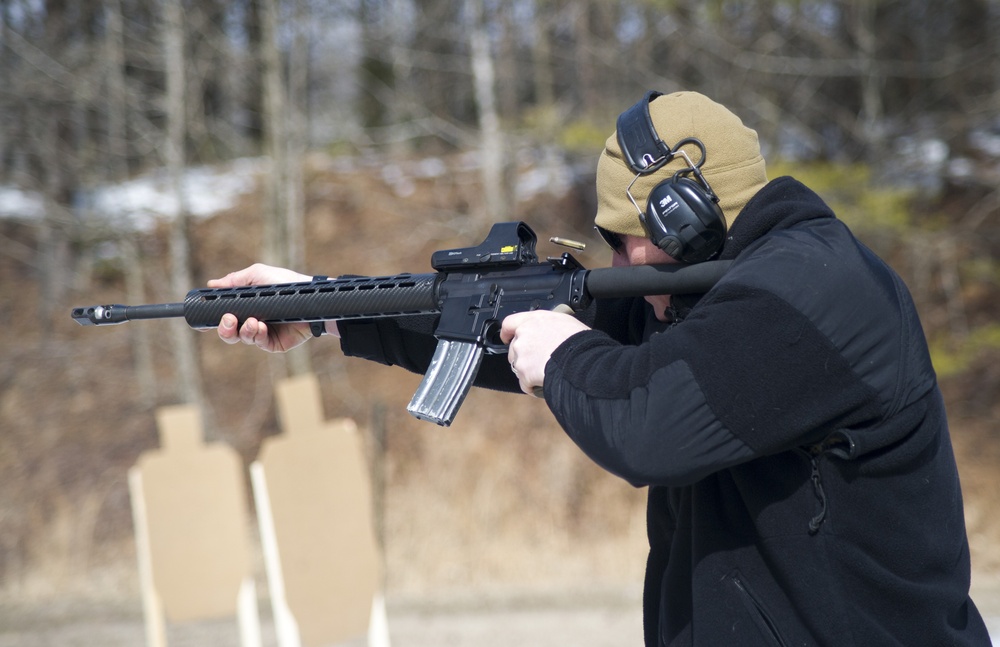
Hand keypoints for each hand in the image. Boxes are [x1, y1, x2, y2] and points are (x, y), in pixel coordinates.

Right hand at [206, 263, 338, 352]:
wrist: (311, 298)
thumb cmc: (287, 284)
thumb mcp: (259, 275)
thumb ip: (236, 280)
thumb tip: (212, 284)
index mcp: (245, 306)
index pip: (223, 316)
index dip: (211, 321)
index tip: (201, 322)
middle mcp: (251, 320)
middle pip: (228, 333)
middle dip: (223, 328)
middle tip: (228, 319)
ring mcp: (262, 333)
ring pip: (241, 338)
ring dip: (243, 330)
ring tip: (252, 321)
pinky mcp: (274, 343)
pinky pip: (258, 343)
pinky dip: (256, 335)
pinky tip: (260, 327)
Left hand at [500, 310, 589, 394]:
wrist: (582, 360)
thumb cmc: (580, 342)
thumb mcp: (566, 322)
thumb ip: (550, 324)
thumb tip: (551, 330)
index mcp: (534, 320)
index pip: (510, 323)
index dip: (507, 332)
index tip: (507, 338)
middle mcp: (524, 336)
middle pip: (514, 348)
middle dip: (523, 355)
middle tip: (539, 360)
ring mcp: (522, 355)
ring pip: (518, 366)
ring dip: (528, 370)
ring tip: (546, 371)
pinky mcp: (524, 373)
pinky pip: (525, 383)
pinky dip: (532, 385)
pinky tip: (544, 383)